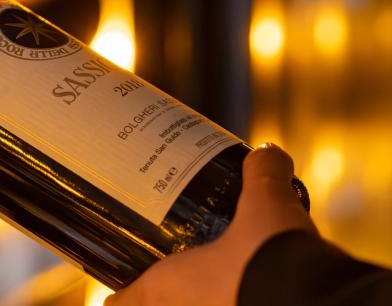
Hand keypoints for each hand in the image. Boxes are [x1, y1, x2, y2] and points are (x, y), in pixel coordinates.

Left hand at [105, 144, 316, 305]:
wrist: (325, 303)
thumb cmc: (275, 258)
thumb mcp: (266, 204)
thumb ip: (262, 174)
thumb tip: (267, 154)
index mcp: (166, 291)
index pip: (119, 304)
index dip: (119, 294)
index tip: (123, 282)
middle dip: (163, 295)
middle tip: (173, 271)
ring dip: (199, 301)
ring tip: (216, 283)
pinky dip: (236, 303)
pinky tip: (254, 295)